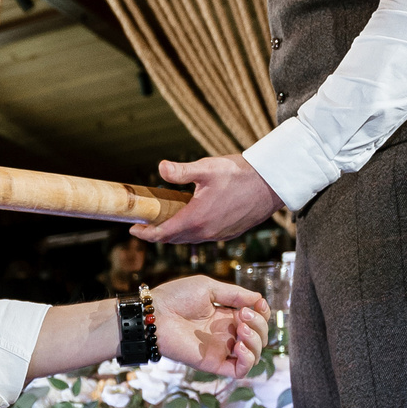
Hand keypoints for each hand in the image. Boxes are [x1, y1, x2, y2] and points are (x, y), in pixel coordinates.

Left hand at [131, 155, 284, 244]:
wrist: (273, 183)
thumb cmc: (241, 174)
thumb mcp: (207, 168)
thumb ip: (181, 171)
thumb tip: (161, 168)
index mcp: (196, 219)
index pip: (162, 234)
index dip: (145, 234)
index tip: (133, 229)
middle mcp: (206, 232)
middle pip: (174, 240)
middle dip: (157, 234)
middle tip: (145, 225)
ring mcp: (219, 235)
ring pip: (190, 240)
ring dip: (175, 234)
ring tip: (165, 223)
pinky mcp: (230, 233)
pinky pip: (204, 238)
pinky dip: (192, 233)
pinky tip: (191, 221)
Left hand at [149, 276, 268, 377]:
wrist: (154, 314)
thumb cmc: (176, 297)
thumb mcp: (208, 288)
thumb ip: (234, 294)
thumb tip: (258, 298)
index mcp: (226, 316)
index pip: (256, 319)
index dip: (263, 313)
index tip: (258, 303)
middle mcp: (226, 334)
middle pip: (259, 336)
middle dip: (259, 324)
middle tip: (243, 314)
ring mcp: (221, 349)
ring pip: (254, 354)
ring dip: (256, 341)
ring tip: (241, 328)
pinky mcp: (213, 363)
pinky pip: (240, 371)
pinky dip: (248, 360)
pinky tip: (239, 345)